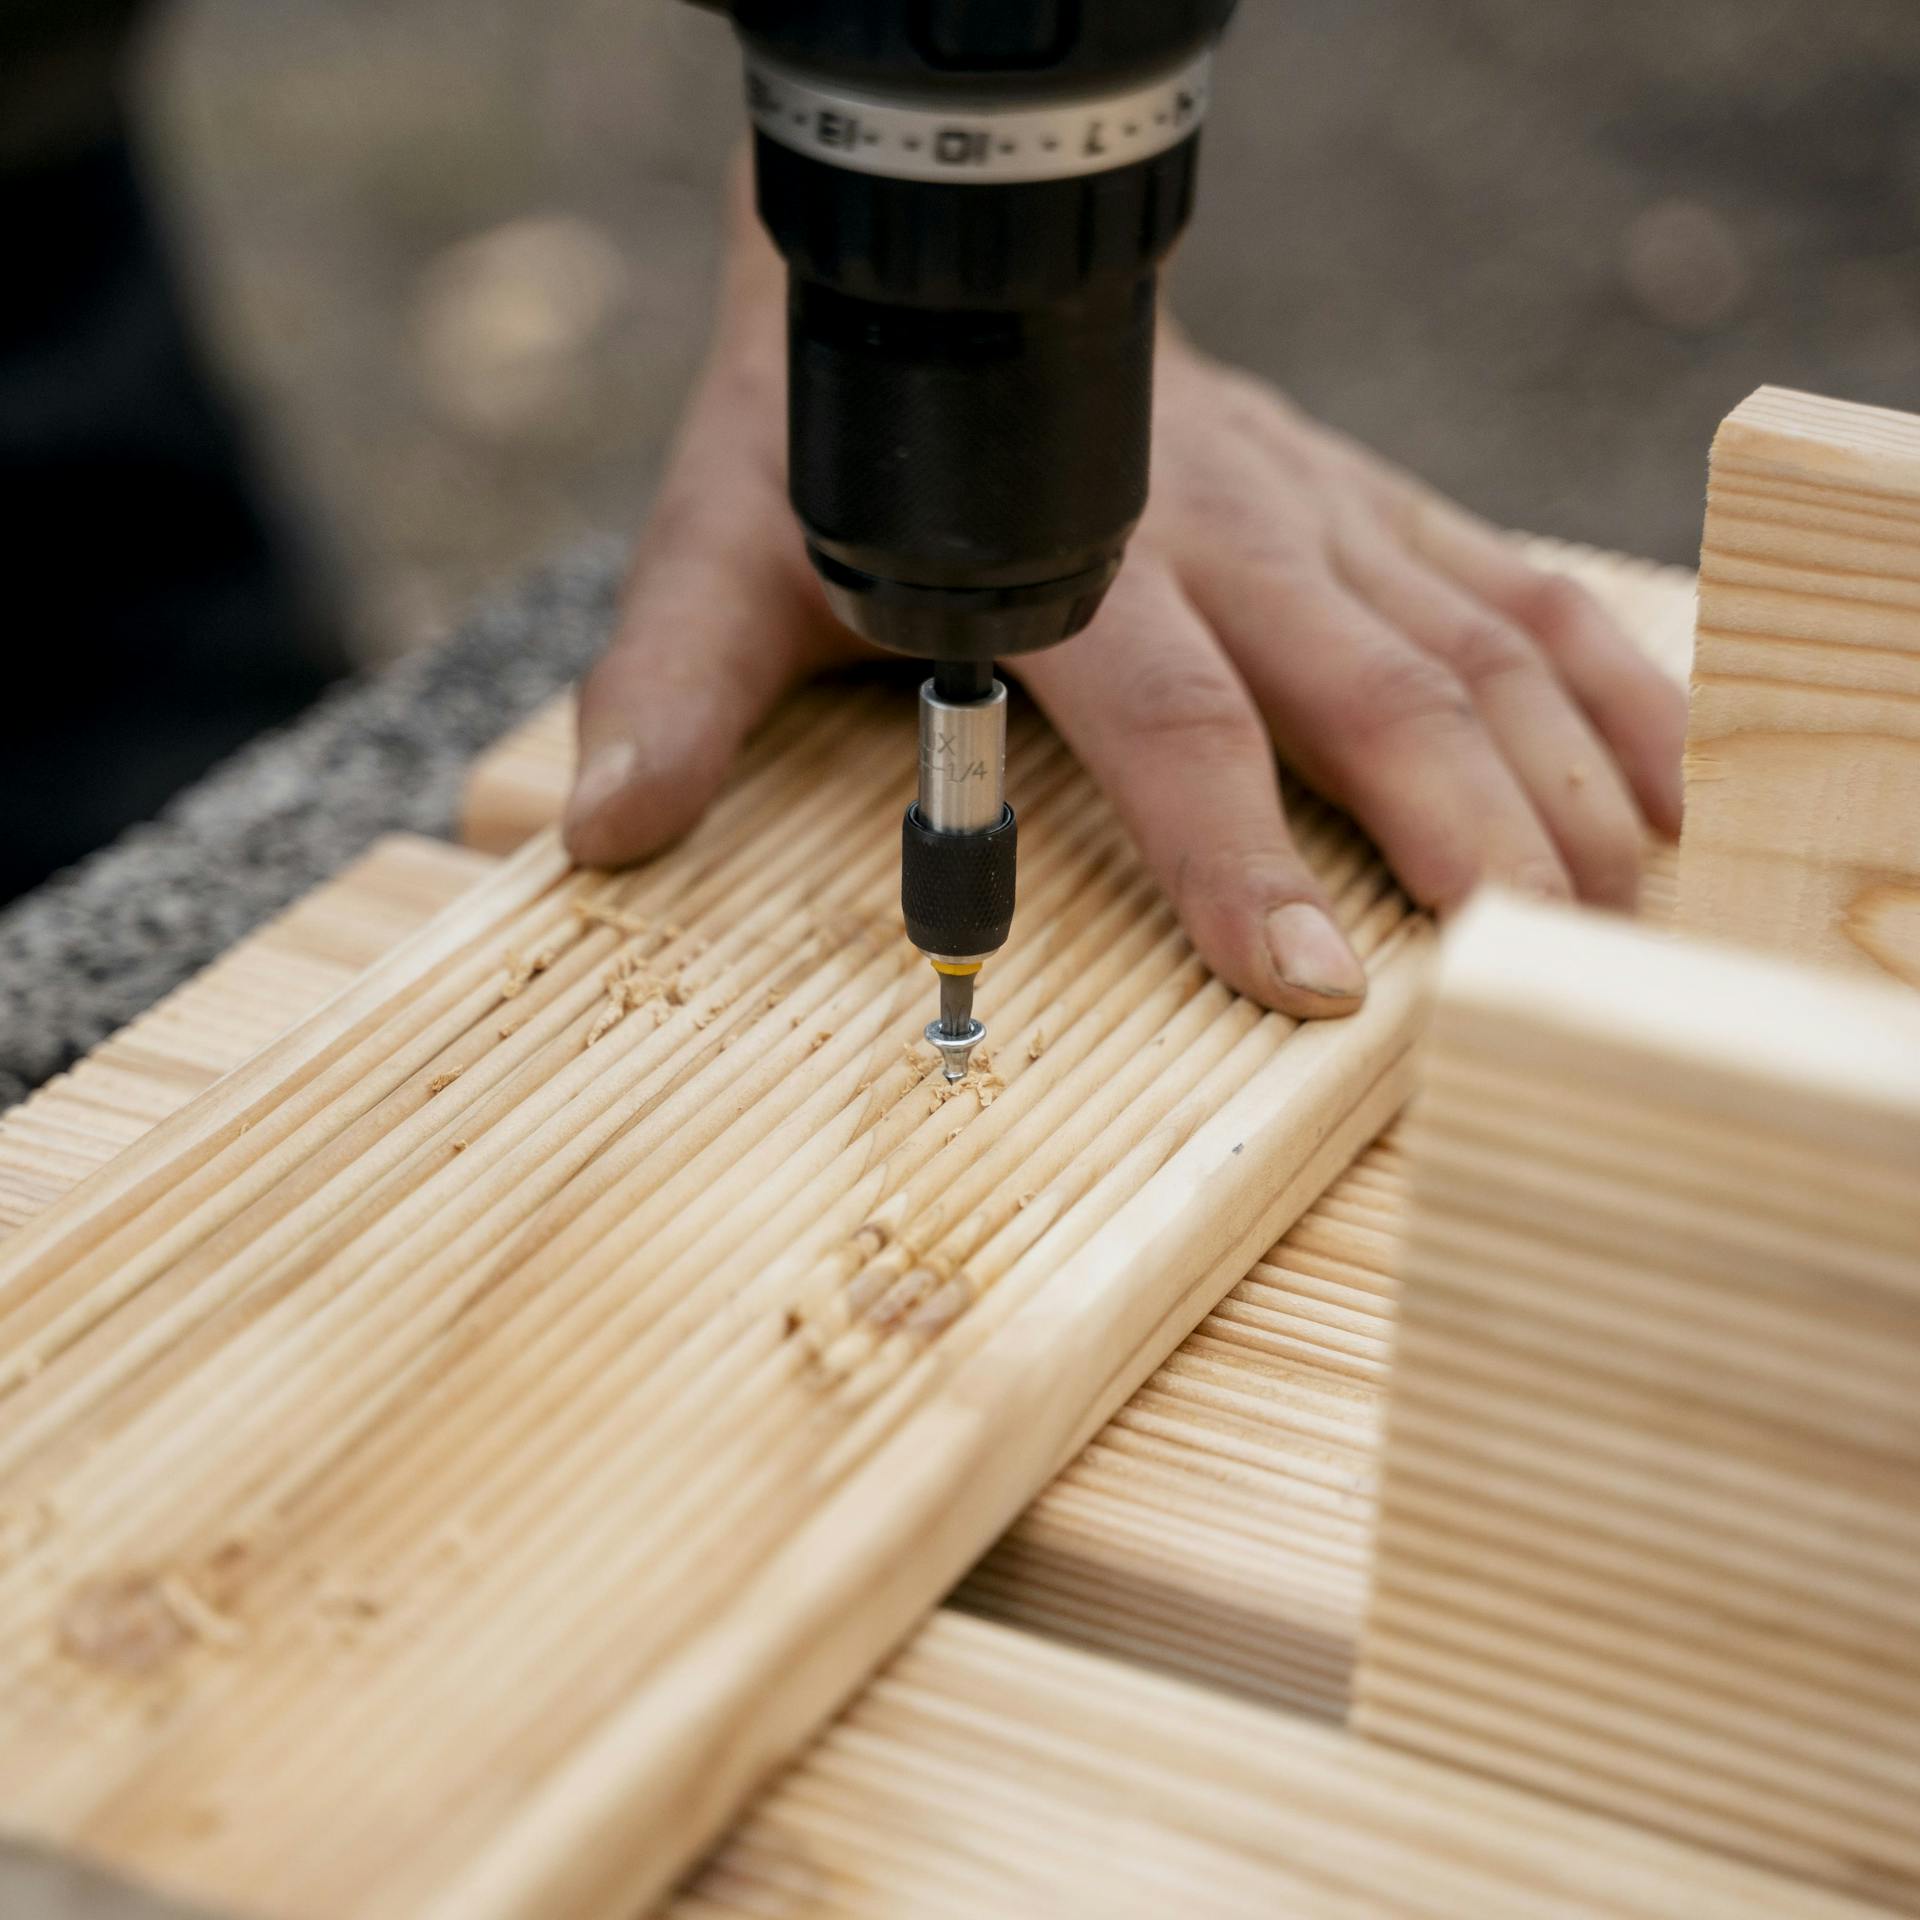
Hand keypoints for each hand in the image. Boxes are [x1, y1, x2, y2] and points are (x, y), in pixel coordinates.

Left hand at [567, 204, 1684, 1019]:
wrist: (944, 266)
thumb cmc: (845, 434)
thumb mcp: (728, 550)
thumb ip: (672, 690)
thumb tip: (611, 842)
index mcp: (1074, 564)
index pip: (1176, 721)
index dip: (1240, 854)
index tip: (1311, 980)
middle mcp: (1224, 531)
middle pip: (1379, 694)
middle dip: (1471, 844)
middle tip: (1531, 986)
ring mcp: (1314, 508)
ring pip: (1478, 644)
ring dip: (1563, 782)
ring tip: (1627, 919)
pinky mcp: (1363, 501)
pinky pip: (1514, 587)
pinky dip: (1608, 685)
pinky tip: (1670, 782)